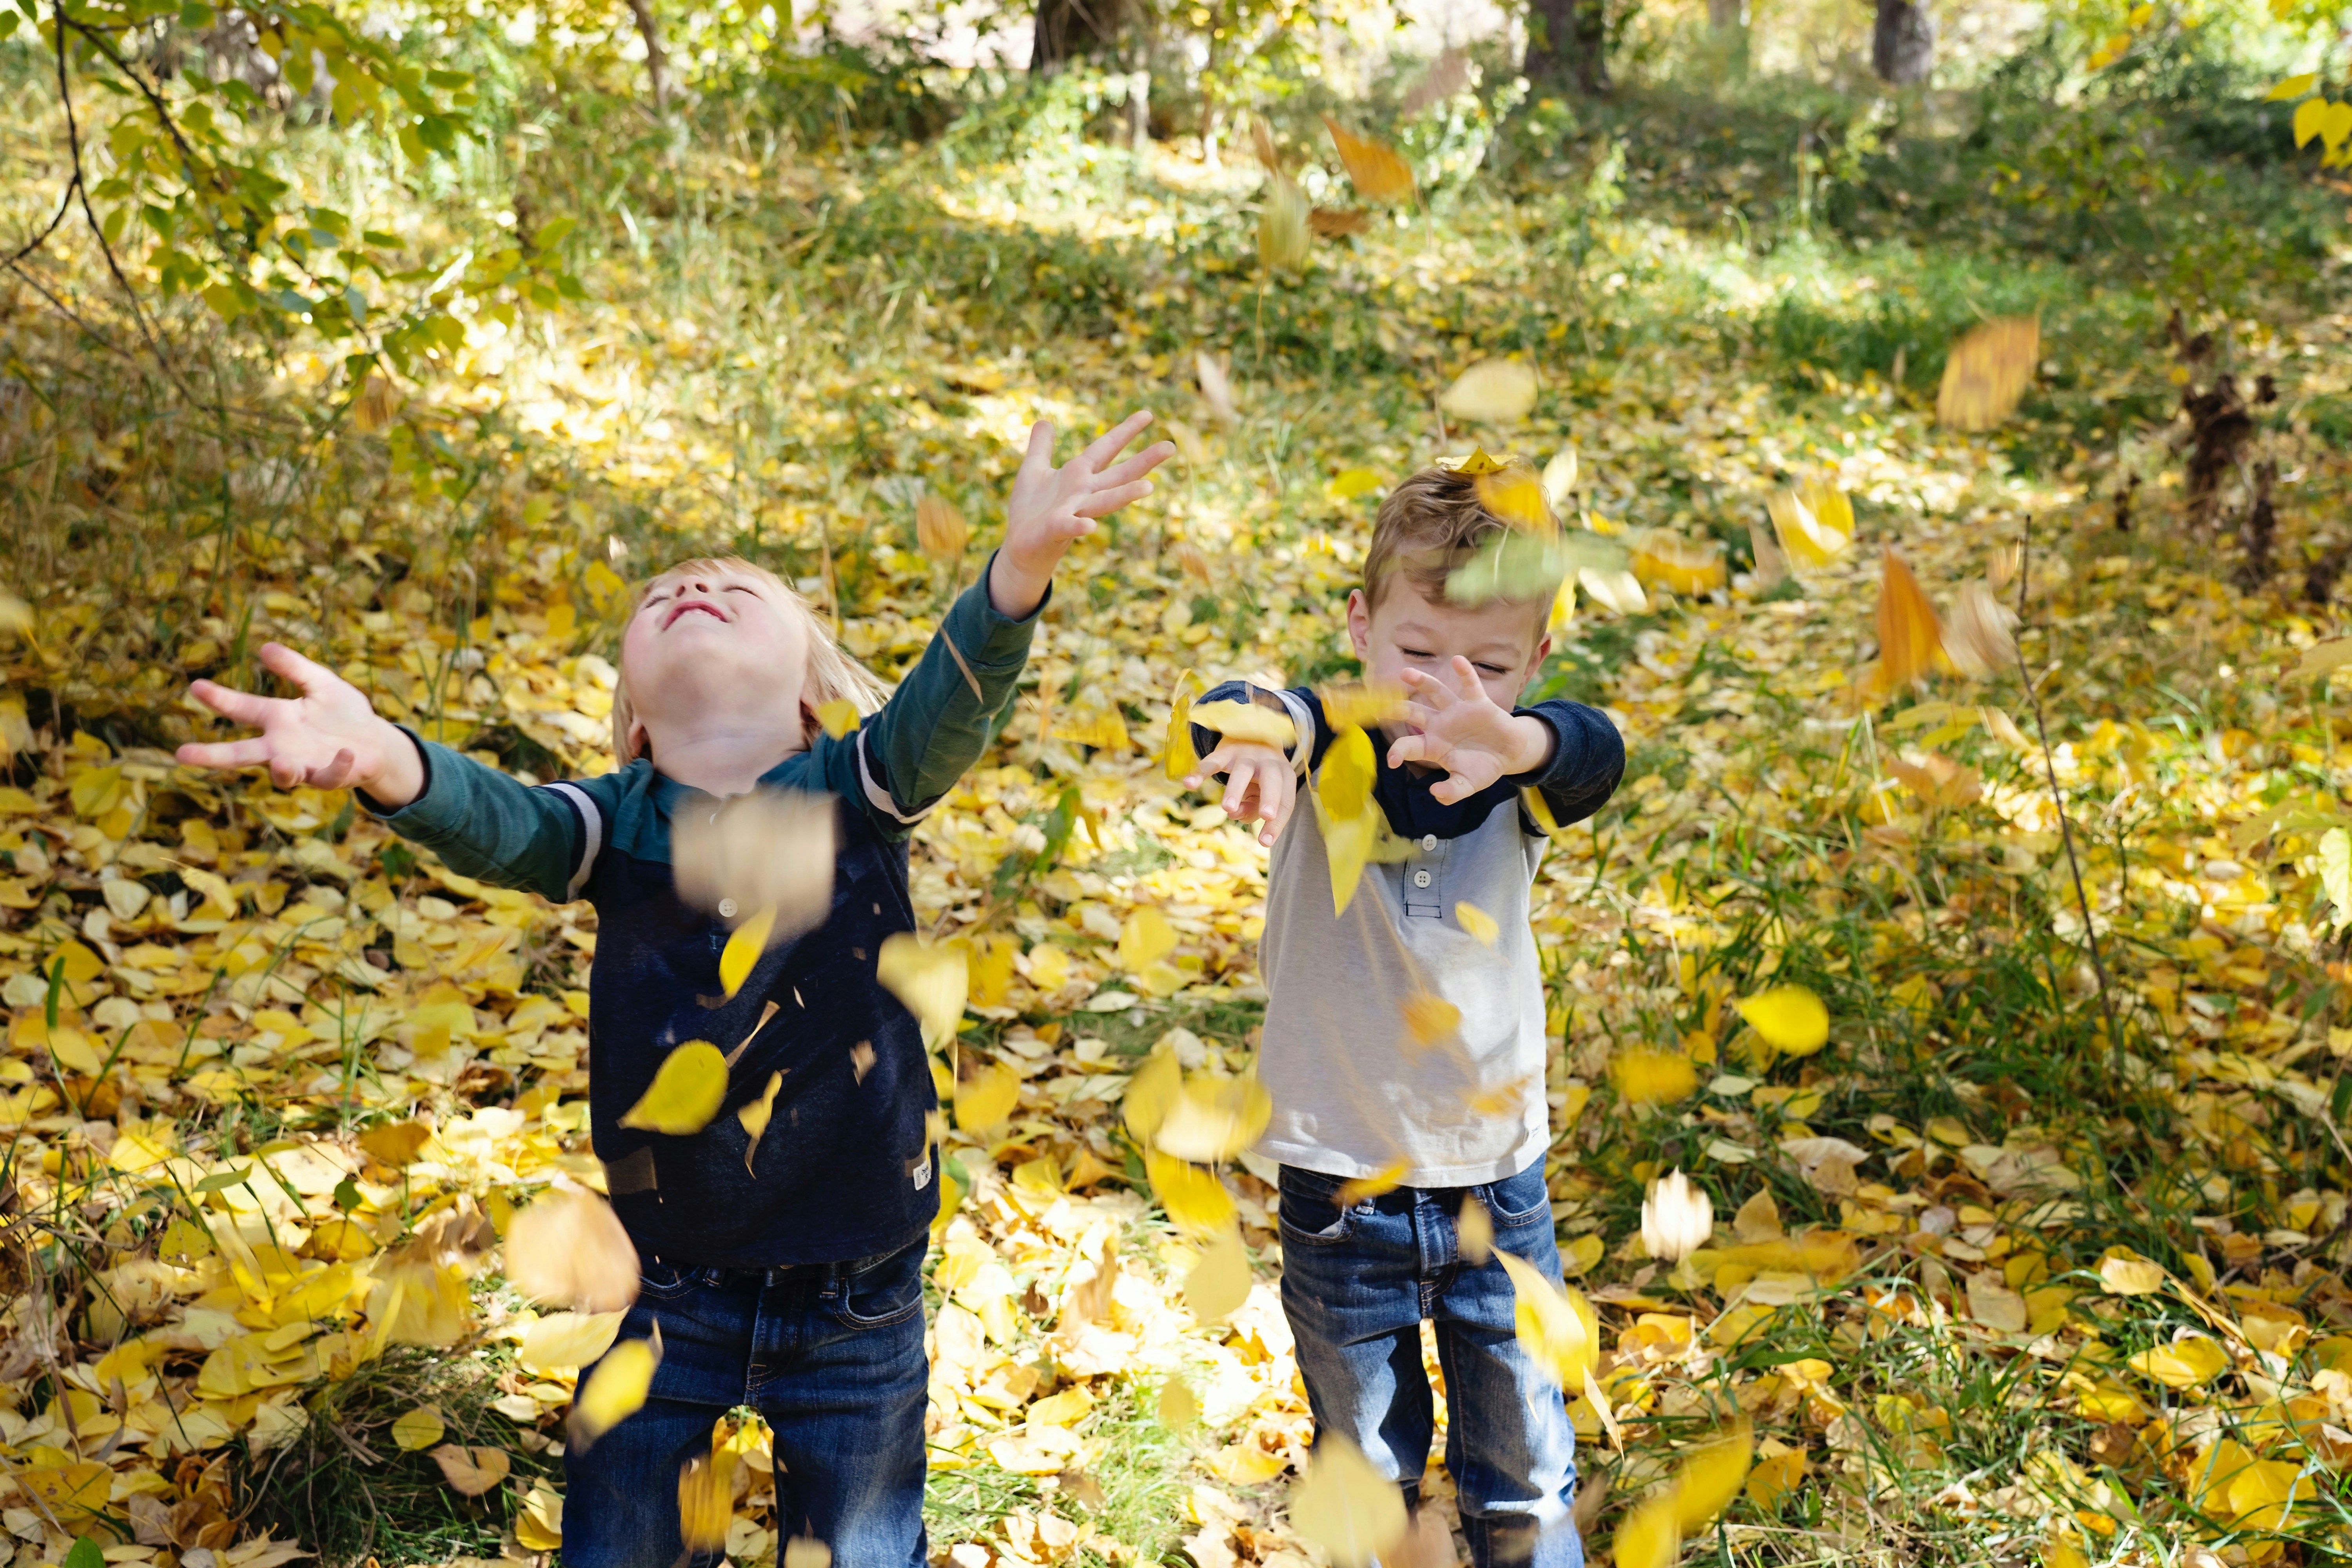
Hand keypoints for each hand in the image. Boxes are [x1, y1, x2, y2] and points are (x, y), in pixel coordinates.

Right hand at [176, 642, 425, 805]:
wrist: (376, 742)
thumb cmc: (343, 713)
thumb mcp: (322, 683)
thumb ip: (295, 668)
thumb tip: (265, 647)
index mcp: (277, 719)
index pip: (242, 708)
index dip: (219, 699)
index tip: (195, 686)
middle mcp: (281, 746)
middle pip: (240, 754)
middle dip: (212, 756)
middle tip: (181, 755)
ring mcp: (303, 765)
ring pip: (283, 775)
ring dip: (282, 771)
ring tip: (283, 764)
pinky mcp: (330, 777)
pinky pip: (328, 777)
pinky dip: (337, 767)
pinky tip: (347, 753)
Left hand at [990, 411, 1175, 617]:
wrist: (1020, 546)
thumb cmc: (1030, 509)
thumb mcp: (1033, 469)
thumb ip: (1041, 447)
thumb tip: (1044, 421)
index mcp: (1078, 474)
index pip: (1106, 448)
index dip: (1125, 431)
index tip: (1148, 414)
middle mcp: (1083, 492)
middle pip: (1118, 474)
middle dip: (1144, 461)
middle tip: (1171, 447)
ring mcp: (1073, 511)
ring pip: (1104, 501)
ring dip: (1125, 495)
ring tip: (1148, 487)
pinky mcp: (1056, 529)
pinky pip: (1070, 527)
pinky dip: (1080, 527)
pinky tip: (1091, 528)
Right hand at [1185, 742, 1297, 846]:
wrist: (1250, 737)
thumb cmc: (1260, 777)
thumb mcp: (1262, 794)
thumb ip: (1253, 809)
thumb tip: (1234, 814)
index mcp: (1284, 776)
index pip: (1285, 800)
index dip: (1277, 822)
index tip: (1265, 842)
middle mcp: (1268, 763)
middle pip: (1272, 780)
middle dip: (1270, 797)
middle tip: (1266, 816)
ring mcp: (1246, 756)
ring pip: (1242, 772)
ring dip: (1235, 790)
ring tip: (1228, 809)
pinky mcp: (1225, 752)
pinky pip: (1213, 761)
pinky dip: (1200, 772)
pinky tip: (1189, 784)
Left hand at [1384, 659, 1553, 804]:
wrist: (1509, 755)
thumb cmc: (1482, 768)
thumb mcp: (1467, 784)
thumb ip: (1452, 791)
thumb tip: (1436, 793)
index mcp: (1432, 746)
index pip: (1408, 745)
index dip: (1397, 751)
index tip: (1391, 761)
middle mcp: (1440, 725)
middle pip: (1413, 713)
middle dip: (1397, 708)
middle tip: (1380, 704)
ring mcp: (1457, 712)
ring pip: (1436, 692)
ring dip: (1422, 682)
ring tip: (1407, 673)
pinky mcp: (1478, 703)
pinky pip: (1470, 686)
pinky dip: (1465, 673)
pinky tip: (1458, 661)